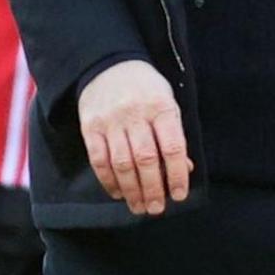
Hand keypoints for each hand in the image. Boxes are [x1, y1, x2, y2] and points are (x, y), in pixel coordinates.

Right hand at [75, 59, 188, 214]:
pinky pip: (98, 159)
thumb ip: (175, 135)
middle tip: (157, 209)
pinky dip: (108, 180)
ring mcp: (110, 122)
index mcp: (161, 108)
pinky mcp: (90, 128)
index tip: (179, 195)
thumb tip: (184, 169)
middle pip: (145, 159)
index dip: (176, 175)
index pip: (172, 147)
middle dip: (152, 188)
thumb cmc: (147, 90)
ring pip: (121, 163)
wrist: (109, 65)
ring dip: (131, 190)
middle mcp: (135, 115)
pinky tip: (118, 193)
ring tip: (139, 207)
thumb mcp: (169, 104)